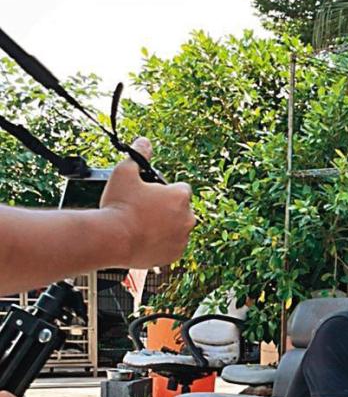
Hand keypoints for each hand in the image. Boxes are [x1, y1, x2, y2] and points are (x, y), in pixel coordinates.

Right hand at [99, 137, 194, 266]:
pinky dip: (162, 243)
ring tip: (143, 226)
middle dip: (167, 209)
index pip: (181, 189)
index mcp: (180, 196)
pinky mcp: (175, 255)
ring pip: (177, 229)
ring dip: (166, 226)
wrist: (112, 239)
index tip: (153, 194)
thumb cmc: (119, 205)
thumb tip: (144, 141)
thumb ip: (138, 155)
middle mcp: (187, 218)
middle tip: (145, 211)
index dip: (166, 190)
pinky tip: (145, 239)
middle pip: (181, 209)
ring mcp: (182, 238)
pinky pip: (172, 246)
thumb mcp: (124, 172)